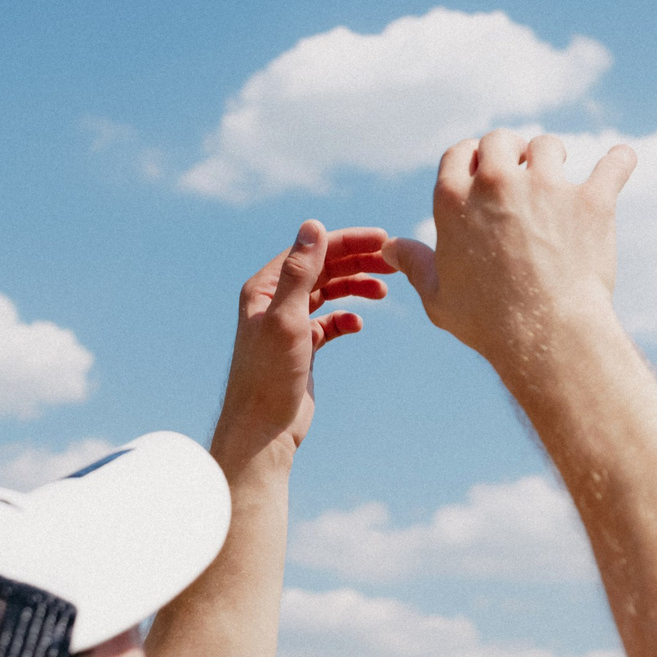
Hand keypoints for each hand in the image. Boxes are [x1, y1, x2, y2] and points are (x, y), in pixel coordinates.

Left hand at [214, 220, 390, 458]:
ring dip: (355, 287)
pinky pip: (328, 322)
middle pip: (322, 268)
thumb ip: (299, 272)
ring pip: (328, 293)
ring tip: (384, 291)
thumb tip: (313, 226)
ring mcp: (289, 324)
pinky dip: (345, 318)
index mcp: (265, 288)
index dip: (348, 241)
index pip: (312, 250)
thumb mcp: (286, 319)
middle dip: (358, 262)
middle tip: (393, 262)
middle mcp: (275, 301)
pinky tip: (358, 324)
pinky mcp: (302, 348)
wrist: (262, 430)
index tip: (384, 239)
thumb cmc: (269, 377)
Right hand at [385, 131, 635, 374]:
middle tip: (520, 168)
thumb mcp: (439, 296)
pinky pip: (612, 165)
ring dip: (552, 155)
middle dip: (509, 151)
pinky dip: (619, 161)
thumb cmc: (486, 322)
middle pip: (501, 140)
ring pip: (549, 146)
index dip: (471, 159)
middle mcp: (498, 182)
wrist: (545, 335)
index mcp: (455, 199)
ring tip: (560, 174)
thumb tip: (389, 248)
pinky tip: (621, 160)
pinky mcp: (591, 201)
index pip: (460, 153)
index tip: (482, 172)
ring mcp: (547, 187)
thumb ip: (416, 264)